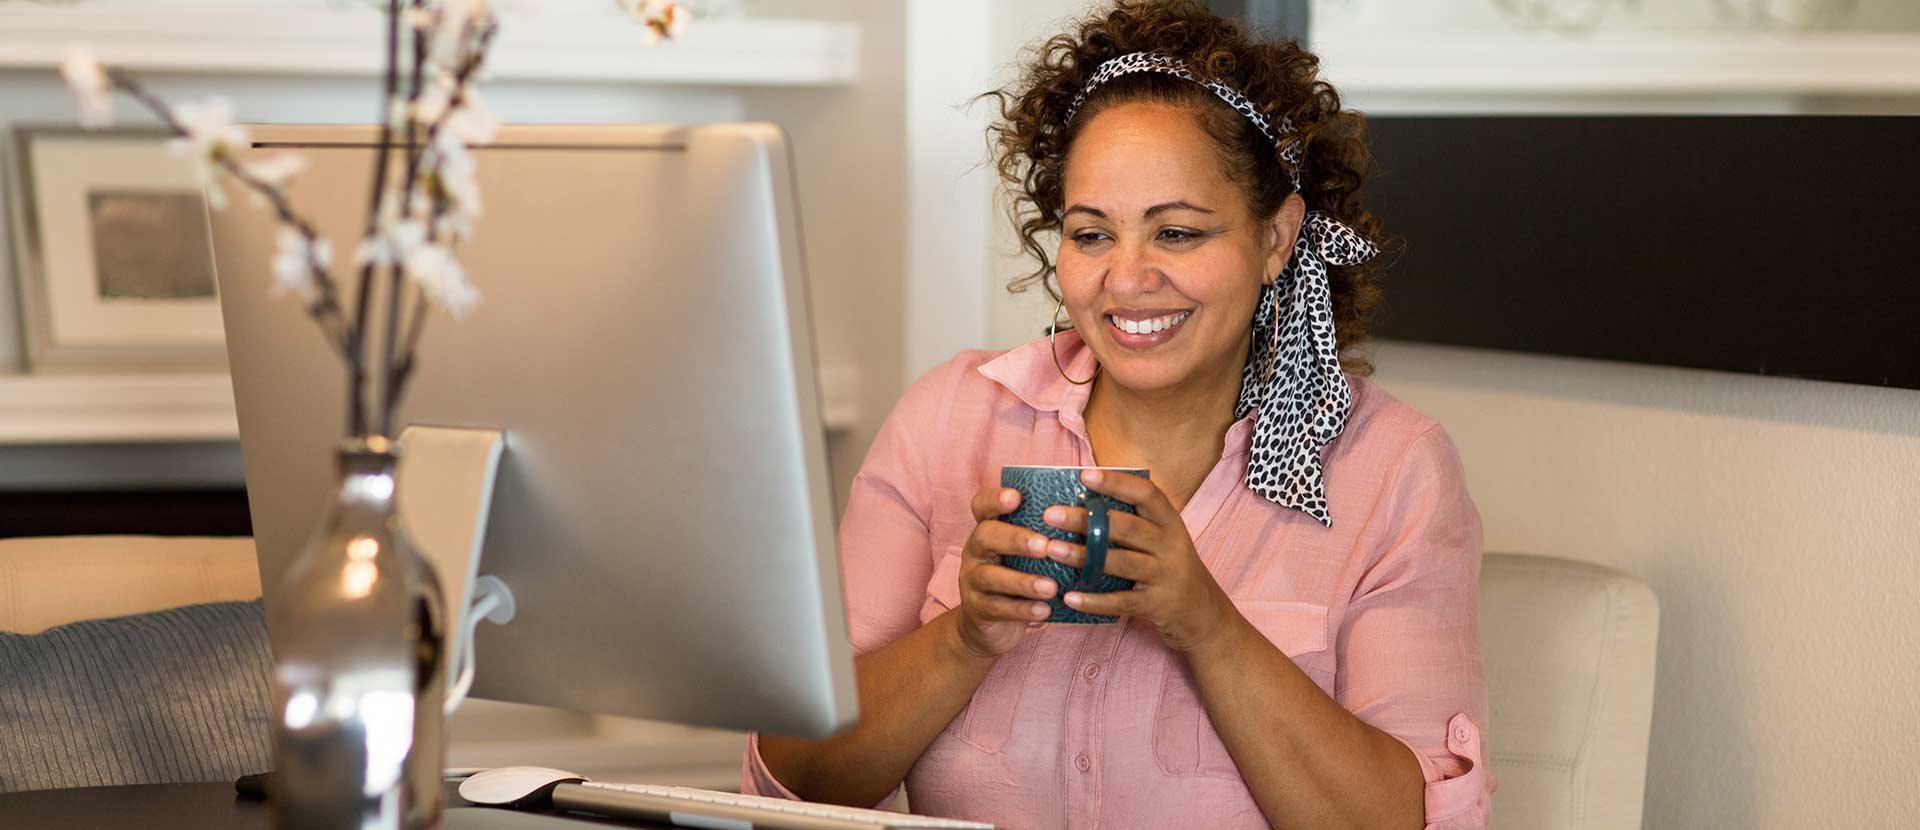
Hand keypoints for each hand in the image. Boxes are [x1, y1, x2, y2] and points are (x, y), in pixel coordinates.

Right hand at [950, 484, 1061, 660]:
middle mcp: (976, 550)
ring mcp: (972, 580)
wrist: (990, 627)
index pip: (982, 505)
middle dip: (1016, 539)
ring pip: (990, 577)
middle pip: (986, 536)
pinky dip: (1022, 609)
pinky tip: (1044, 611)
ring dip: (1023, 581)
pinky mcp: (977, 609)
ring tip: (1051, 588)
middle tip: (1045, 547)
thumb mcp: (1026, 554)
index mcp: (989, 529)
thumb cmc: (1019, 577)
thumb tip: (1089, 513)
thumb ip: (1044, 535)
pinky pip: (997, 608)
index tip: (1016, 497)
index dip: (995, 499)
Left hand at [1041, 469, 1237, 653]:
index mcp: (1170, 523)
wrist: (1204, 614)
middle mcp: (1171, 546)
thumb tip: (1083, 502)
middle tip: (1050, 515)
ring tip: (1052, 550)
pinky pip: (1122, 602)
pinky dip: (1095, 601)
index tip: (1085, 475)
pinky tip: (1070, 597)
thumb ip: (1134, 522)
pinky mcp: (1158, 605)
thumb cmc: (1171, 569)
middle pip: (1127, 527)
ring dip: (1083, 556)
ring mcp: (1166, 576)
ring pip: (1121, 562)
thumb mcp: (1164, 540)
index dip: (1117, 482)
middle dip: (1086, 519)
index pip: (1147, 494)